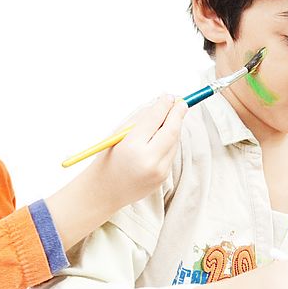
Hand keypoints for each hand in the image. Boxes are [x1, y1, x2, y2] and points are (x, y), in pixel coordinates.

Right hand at [86, 95, 186, 209]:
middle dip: (178, 114)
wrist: (104, 191)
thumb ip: (140, 119)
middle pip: (172, 131)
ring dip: (174, 128)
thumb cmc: (108, 159)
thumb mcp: (118, 135)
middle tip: (182, 102)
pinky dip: (170, 142)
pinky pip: (171, 154)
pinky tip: (162, 138)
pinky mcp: (163, 178)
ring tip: (169, 119)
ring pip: (174, 142)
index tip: (170, 97)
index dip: (164, 105)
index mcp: (132, 146)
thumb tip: (160, 105)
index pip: (155, 119)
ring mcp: (158, 171)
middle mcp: (148, 160)